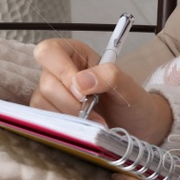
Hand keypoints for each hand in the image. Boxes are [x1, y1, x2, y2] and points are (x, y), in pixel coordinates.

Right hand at [31, 37, 173, 144]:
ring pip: (41, 103)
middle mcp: (59, 72)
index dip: (62, 71)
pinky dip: (63, 126)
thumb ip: (109, 76)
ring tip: (92, 120)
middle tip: (91, 109)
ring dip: (68, 116)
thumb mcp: (128, 85)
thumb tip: (79, 82)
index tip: (82, 92)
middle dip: (69, 101)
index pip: (49, 51)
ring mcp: (53, 95)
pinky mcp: (51, 115)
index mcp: (75, 54)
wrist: (138, 127)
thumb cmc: (132, 102)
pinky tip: (82, 128)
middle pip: (46, 82)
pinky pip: (43, 119)